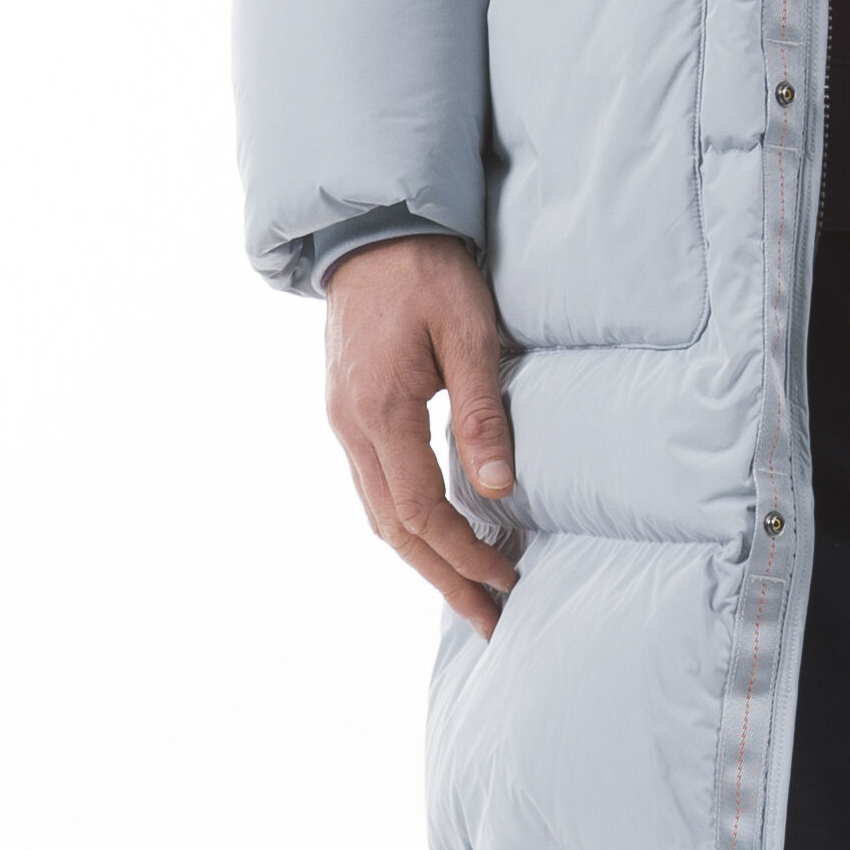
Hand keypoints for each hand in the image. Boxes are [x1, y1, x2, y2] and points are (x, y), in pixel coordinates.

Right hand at [322, 234, 521, 634]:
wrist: (371, 229)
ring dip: (423, 558)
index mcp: (379, 411)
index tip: (507, 577)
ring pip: (377, 514)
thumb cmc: (426, 272)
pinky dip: (406, 524)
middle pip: (392, 529)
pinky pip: (373, 488)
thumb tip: (499, 489)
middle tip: (488, 620)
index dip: (464, 552)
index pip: (420, 510)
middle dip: (443, 578)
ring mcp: (342, 423)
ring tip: (469, 592)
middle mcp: (350, 427)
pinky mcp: (347, 414)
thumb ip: (481, 412)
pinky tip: (438, 538)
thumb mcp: (468, 332)